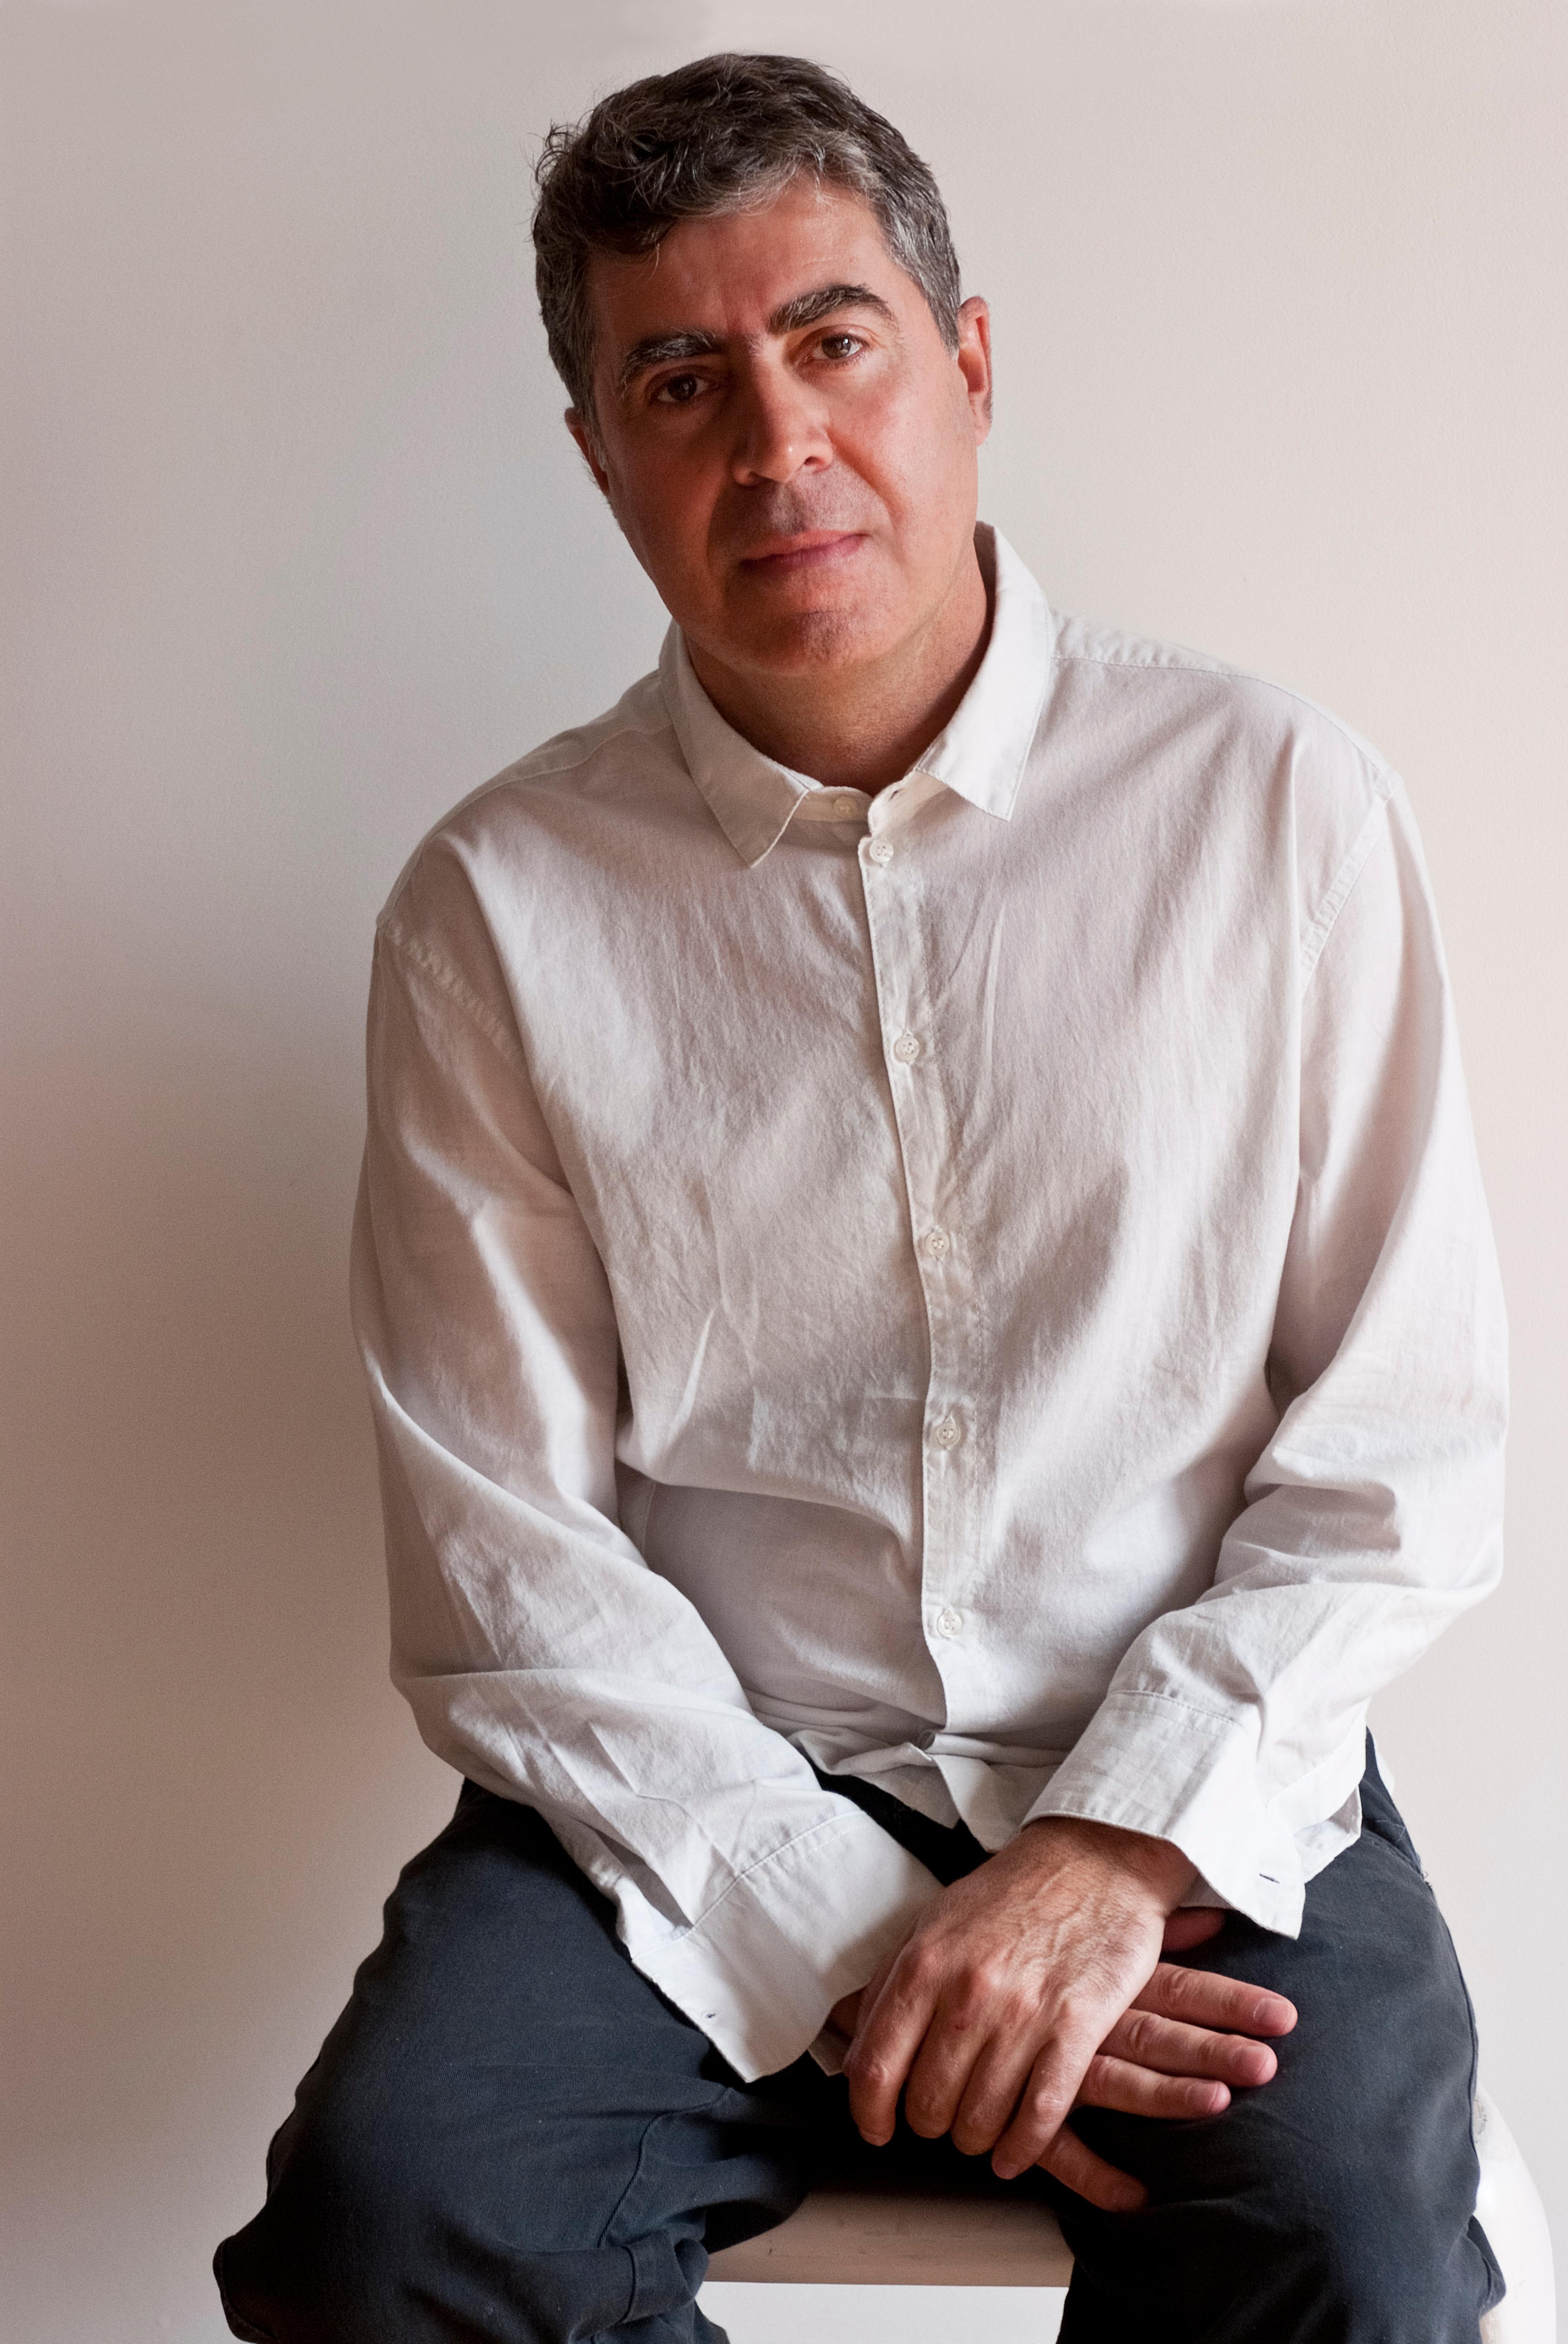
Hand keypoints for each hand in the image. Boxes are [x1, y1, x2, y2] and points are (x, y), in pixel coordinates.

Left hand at [832, 1818, 1294, 2211]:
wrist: (1095, 1860)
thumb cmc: (1011, 1895)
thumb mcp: (934, 1922)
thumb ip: (892, 1982)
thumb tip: (851, 2042)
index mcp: (924, 1963)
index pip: (874, 2067)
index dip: (869, 2114)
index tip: (877, 2129)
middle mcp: (968, 1992)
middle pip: (928, 2103)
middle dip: (930, 2124)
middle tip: (942, 2117)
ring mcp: (1024, 2012)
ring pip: (980, 2119)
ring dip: (976, 2138)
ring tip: (980, 2128)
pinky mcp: (1077, 2027)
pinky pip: (1039, 2116)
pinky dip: (1022, 2148)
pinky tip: (1014, 2153)